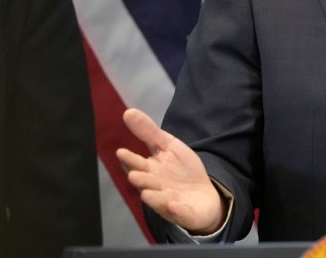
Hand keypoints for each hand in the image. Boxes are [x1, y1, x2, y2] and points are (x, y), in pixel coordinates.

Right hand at [116, 108, 225, 234]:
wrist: (203, 195)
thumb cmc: (181, 170)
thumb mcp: (168, 146)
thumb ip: (148, 132)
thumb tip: (128, 112)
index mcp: (150, 170)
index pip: (137, 164)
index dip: (130, 159)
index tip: (121, 152)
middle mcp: (155, 188)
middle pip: (146, 183)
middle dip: (141, 179)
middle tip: (134, 174)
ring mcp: (169, 202)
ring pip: (159, 200)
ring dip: (153, 197)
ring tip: (147, 193)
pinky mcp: (185, 213)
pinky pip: (180, 213)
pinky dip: (177, 210)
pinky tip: (174, 204)